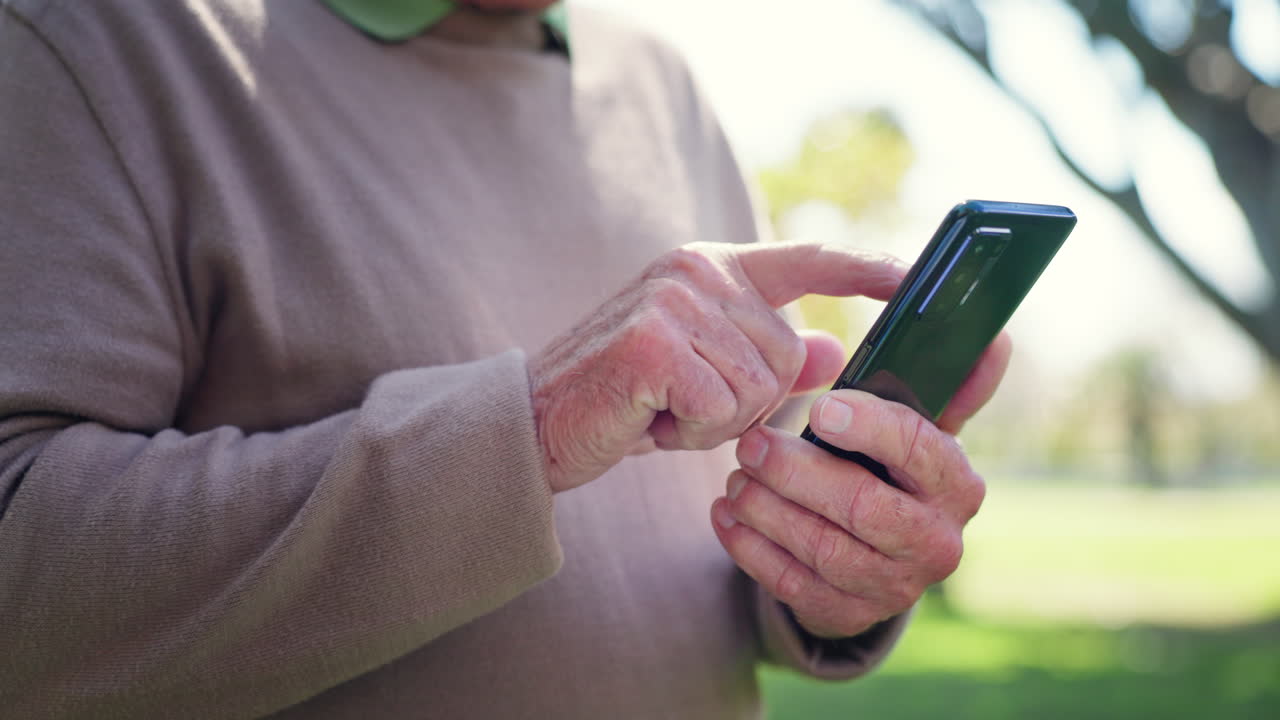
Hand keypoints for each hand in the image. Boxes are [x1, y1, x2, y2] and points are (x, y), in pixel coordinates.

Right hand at [530, 242, 906, 493]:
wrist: (536, 423)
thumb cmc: (626, 399)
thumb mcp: (706, 374)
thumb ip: (768, 356)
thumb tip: (831, 348)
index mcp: (712, 267)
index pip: (806, 259)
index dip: (867, 268)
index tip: (919, 274)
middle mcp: (695, 271)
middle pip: (788, 353)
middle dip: (747, 401)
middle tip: (684, 402)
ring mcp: (672, 302)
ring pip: (760, 386)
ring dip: (717, 420)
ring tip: (664, 409)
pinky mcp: (653, 344)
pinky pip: (722, 409)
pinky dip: (692, 433)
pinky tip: (650, 420)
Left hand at [710, 335, 1011, 637]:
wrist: (878, 554)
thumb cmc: (892, 469)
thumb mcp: (922, 428)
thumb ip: (952, 382)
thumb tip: (994, 338)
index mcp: (958, 487)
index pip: (922, 451)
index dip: (870, 427)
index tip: (820, 407)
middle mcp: (935, 543)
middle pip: (863, 506)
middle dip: (797, 472)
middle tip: (750, 444)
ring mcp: (892, 587)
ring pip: (822, 548)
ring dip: (767, 509)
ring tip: (735, 476)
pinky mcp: (846, 613)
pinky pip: (791, 585)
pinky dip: (750, 547)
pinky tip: (725, 514)